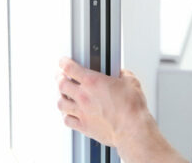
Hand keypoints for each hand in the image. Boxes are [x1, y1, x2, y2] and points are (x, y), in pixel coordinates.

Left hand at [56, 57, 187, 162]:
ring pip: (61, 103)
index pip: (69, 67)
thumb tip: (121, 73)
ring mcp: (81, 112)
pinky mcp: (84, 126)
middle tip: (60, 76)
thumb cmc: (132, 108)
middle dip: (59, 78)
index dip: (63, 62)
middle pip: (61, 84)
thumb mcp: (131, 82)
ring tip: (63, 95)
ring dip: (61, 97)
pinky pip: (67, 120)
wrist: (132, 129)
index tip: (62, 62)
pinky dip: (66, 116)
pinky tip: (69, 114)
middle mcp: (83, 96)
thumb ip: (123, 74)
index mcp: (93, 81)